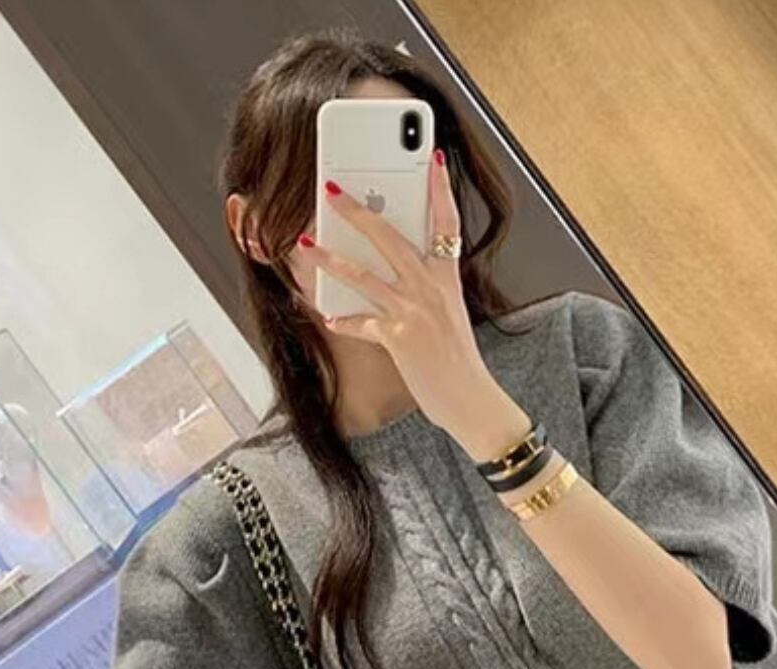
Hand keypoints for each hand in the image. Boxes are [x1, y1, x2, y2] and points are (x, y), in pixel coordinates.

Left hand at [296, 153, 530, 460]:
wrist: (471, 400)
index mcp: (448, 279)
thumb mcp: (449, 315)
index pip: (448, 224)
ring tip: (305, 244)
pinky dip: (344, 321)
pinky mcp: (399, 338)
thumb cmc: (457, 361)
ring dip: (330, 259)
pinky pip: (362, 323)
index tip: (434, 159)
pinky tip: (329, 318)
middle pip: (391, 237)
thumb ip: (428, 290)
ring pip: (365, 276)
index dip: (441, 190)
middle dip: (358, 211)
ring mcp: (414, 312)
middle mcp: (432, 289)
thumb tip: (398, 274)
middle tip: (332, 190)